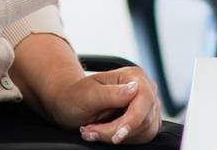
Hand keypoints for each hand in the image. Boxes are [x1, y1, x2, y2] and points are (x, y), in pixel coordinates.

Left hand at [33, 65, 160, 144]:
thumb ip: (111, 93)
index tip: (118, 135)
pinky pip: (141, 136)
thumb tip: (134, 89)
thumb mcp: (88, 94)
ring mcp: (146, 106)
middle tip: (90, 131)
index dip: (133, 120)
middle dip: (115, 130)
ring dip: (116, 135)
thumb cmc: (76, 95)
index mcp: (133, 75)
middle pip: (143, 118)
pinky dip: (122, 139)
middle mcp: (144, 88)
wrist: (70, 103)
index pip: (144, 99)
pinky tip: (104, 132)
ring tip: (93, 130)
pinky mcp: (144, 120)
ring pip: (143, 131)